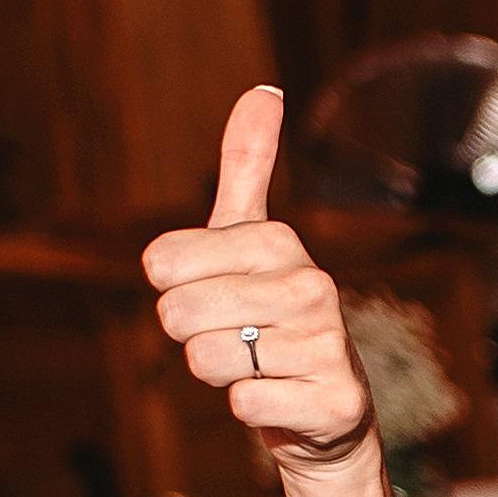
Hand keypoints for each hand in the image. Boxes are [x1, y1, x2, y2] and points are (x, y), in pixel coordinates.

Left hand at [141, 87, 374, 478]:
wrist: (325, 408)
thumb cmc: (270, 315)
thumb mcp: (252, 239)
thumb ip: (248, 165)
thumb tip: (264, 88)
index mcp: (279, 243)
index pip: (164, 265)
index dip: (173, 289)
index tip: (212, 293)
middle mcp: (312, 287)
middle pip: (179, 314)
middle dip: (192, 335)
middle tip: (232, 337)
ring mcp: (327, 345)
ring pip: (207, 360)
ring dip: (221, 373)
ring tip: (258, 366)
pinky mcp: (333, 401)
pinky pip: (243, 403)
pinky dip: (251, 408)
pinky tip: (280, 398)